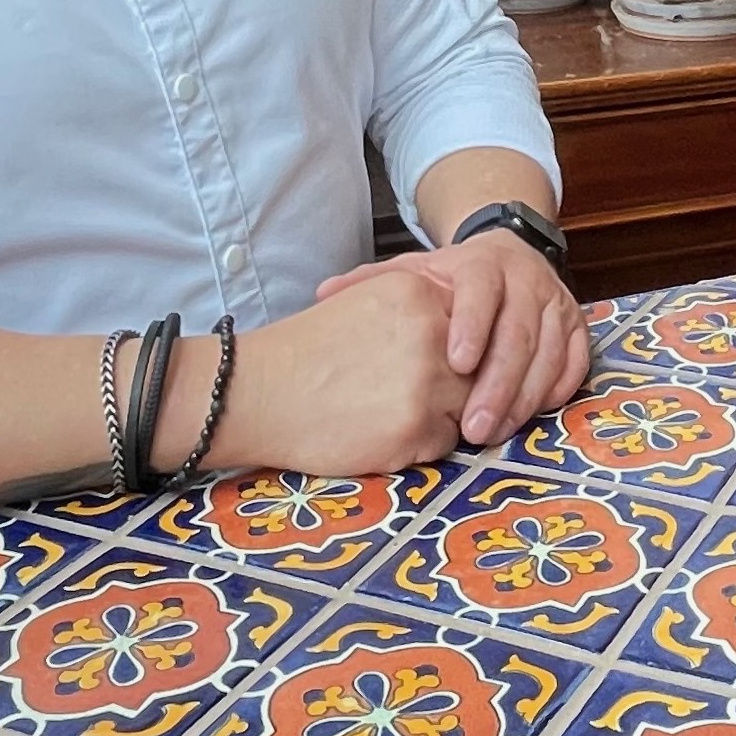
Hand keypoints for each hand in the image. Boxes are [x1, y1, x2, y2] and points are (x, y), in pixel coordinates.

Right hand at [221, 269, 471, 474]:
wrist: (256, 393)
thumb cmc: (305, 352)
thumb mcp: (366, 301)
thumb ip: (419, 307)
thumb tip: (466, 329)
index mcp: (418, 291)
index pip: (474, 323)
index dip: (457, 349)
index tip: (436, 363)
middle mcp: (429, 330)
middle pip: (479, 366)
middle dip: (456, 385)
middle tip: (409, 393)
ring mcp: (426, 381)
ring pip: (468, 406)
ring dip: (441, 416)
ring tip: (391, 411)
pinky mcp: (415, 427)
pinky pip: (446, 442)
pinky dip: (422, 445)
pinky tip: (382, 433)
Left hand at [318, 232, 590, 443]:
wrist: (505, 257)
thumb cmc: (450, 280)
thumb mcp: (412, 273)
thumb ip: (371, 284)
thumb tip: (323, 295)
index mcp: (483, 262)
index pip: (481, 291)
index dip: (472, 325)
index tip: (455, 364)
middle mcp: (527, 278)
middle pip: (519, 332)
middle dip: (498, 383)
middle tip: (475, 427)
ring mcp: (557, 302)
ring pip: (550, 352)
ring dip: (526, 397)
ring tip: (496, 433)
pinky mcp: (577, 326)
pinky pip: (576, 362)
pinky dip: (557, 390)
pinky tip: (532, 416)